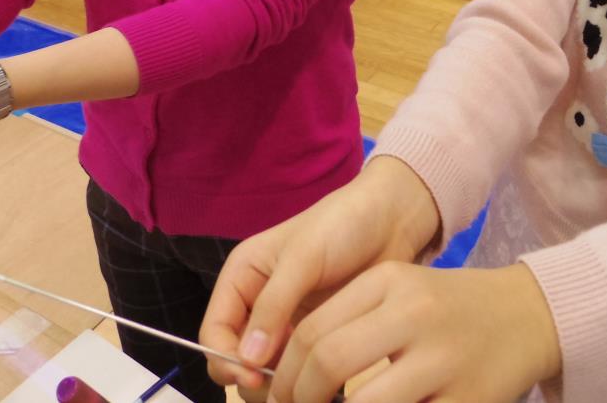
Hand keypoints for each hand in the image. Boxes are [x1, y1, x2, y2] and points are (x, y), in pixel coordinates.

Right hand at [202, 157, 440, 394]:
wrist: (392, 220)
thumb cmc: (341, 226)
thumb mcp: (303, 257)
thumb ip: (273, 304)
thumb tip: (247, 359)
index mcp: (242, 278)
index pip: (215, 331)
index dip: (226, 359)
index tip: (255, 377)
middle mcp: (257, 304)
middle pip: (235, 359)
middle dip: (251, 379)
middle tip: (284, 388)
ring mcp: (286, 323)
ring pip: (265, 371)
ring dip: (278, 386)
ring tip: (307, 388)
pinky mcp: (315, 337)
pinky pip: (298, 370)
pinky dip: (304, 382)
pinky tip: (324, 385)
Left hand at [270, 262, 560, 402]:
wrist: (527, 315)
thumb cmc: (447, 310)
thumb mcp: (399, 293)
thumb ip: (349, 322)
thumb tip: (289, 375)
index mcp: (389, 281)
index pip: (311, 331)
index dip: (283, 374)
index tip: (276, 396)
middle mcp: (415, 313)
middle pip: (328, 362)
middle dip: (297, 399)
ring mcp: (444, 358)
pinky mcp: (469, 398)